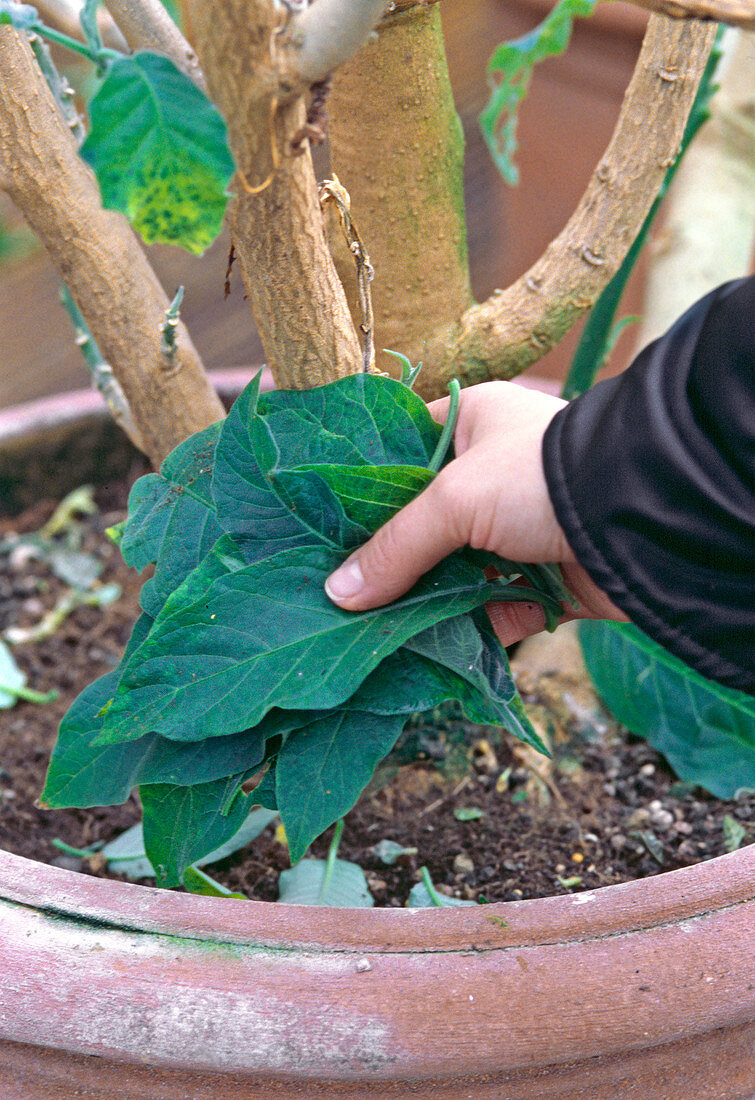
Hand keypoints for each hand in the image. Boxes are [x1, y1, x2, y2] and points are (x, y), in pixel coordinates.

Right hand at [324, 381, 627, 646]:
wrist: (641, 520)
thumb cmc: (540, 477)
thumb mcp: (456, 498)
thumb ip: (396, 547)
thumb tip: (337, 595)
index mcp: (474, 425)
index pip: (402, 453)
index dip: (364, 491)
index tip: (321, 528)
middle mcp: (495, 475)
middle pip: (426, 524)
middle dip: (389, 560)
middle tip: (336, 592)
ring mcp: (521, 532)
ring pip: (455, 572)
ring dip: (422, 602)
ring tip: (366, 630)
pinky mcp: (545, 582)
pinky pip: (491, 610)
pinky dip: (464, 631)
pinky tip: (420, 651)